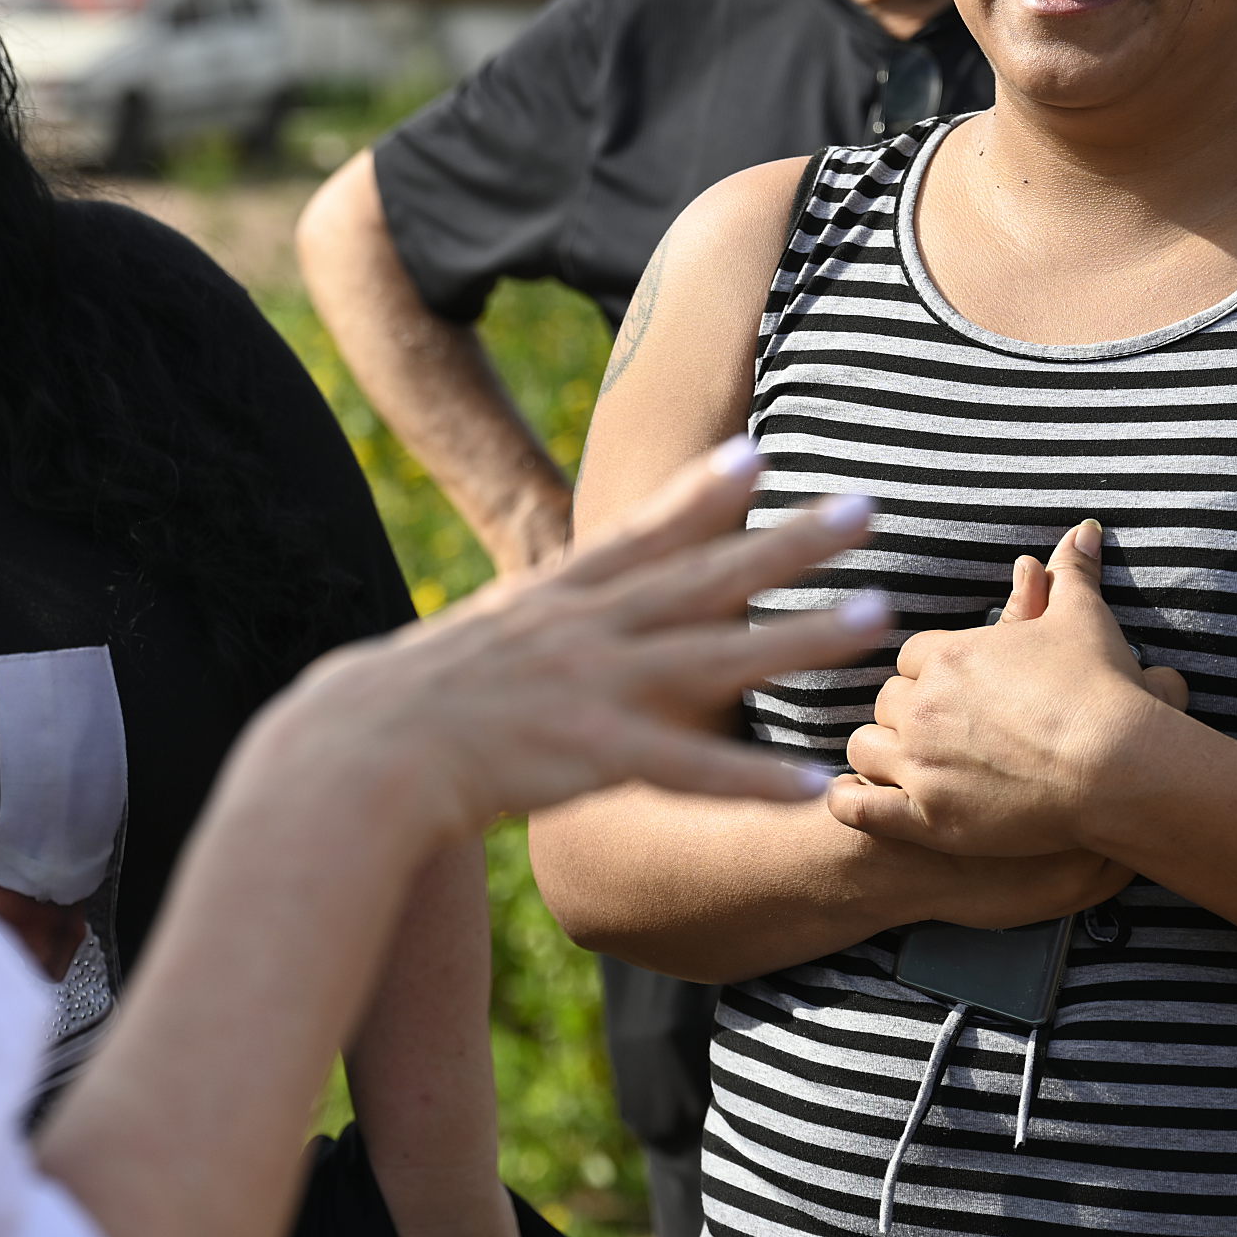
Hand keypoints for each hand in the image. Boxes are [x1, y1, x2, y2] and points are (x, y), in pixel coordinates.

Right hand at [283, 442, 889, 839]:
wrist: (359, 751)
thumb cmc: (414, 704)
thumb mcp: (480, 637)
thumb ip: (536, 616)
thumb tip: (558, 600)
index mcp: (555, 600)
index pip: (640, 533)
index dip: (704, 493)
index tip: (762, 454)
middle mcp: (583, 629)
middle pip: (703, 575)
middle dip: (789, 539)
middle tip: (867, 507)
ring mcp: (590, 688)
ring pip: (715, 655)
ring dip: (800, 636)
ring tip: (878, 622)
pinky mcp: (591, 756)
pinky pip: (689, 770)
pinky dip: (753, 776)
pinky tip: (815, 782)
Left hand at [834, 520, 1188, 857]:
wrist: (1118, 766)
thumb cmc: (1100, 689)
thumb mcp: (1083, 619)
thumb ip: (1072, 574)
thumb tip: (1083, 529)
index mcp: (947, 657)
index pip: (911, 657)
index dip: (931, 672)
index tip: (955, 687)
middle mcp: (923, 706)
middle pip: (888, 701)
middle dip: (908, 712)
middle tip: (939, 729)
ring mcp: (921, 764)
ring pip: (865, 747)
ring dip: (880, 752)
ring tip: (902, 763)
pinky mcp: (927, 818)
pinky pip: (859, 809)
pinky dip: (849, 802)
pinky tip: (851, 797)